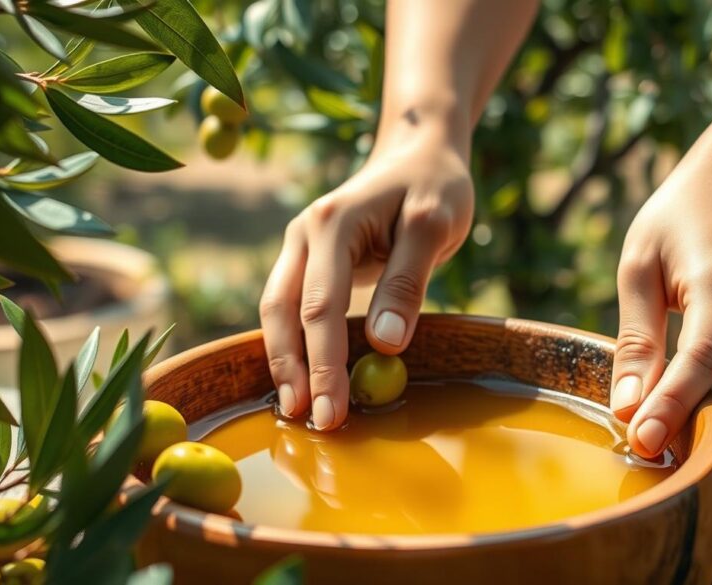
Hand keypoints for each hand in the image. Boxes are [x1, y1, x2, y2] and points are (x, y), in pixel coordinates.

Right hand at [259, 127, 472, 428]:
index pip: (320, 307)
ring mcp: (302, 247)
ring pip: (279, 312)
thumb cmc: (433, 187)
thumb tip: (383, 346)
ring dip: (286, 362)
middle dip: (293, 371)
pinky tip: (304, 378)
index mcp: (331, 223)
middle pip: (284, 312)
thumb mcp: (433, 225)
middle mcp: (304, 234)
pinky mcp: (310, 261)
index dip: (324, 364)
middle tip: (310, 423)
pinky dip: (295, 344)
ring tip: (298, 411)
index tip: (332, 410)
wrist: (419, 154)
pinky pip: (293, 307)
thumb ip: (406, 282)